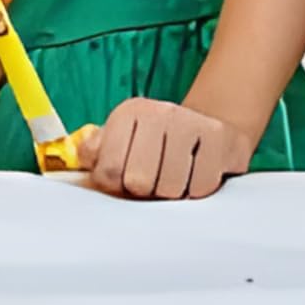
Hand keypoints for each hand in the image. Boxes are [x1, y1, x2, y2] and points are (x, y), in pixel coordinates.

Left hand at [79, 98, 255, 200]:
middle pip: (139, 182)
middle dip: (146, 191)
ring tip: (177, 177)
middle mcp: (161, 111)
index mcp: (129, 112)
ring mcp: (193, 121)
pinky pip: (202, 186)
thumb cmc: (155, 146)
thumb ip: (93, 155)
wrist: (211, 126)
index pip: (107, 171)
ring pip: (171, 188)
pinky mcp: (222, 137)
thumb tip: (82, 158)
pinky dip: (199, 189)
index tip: (125, 179)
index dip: (116, 186)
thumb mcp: (120, 144)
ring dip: (173, 193)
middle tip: (154, 180)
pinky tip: (198, 173)